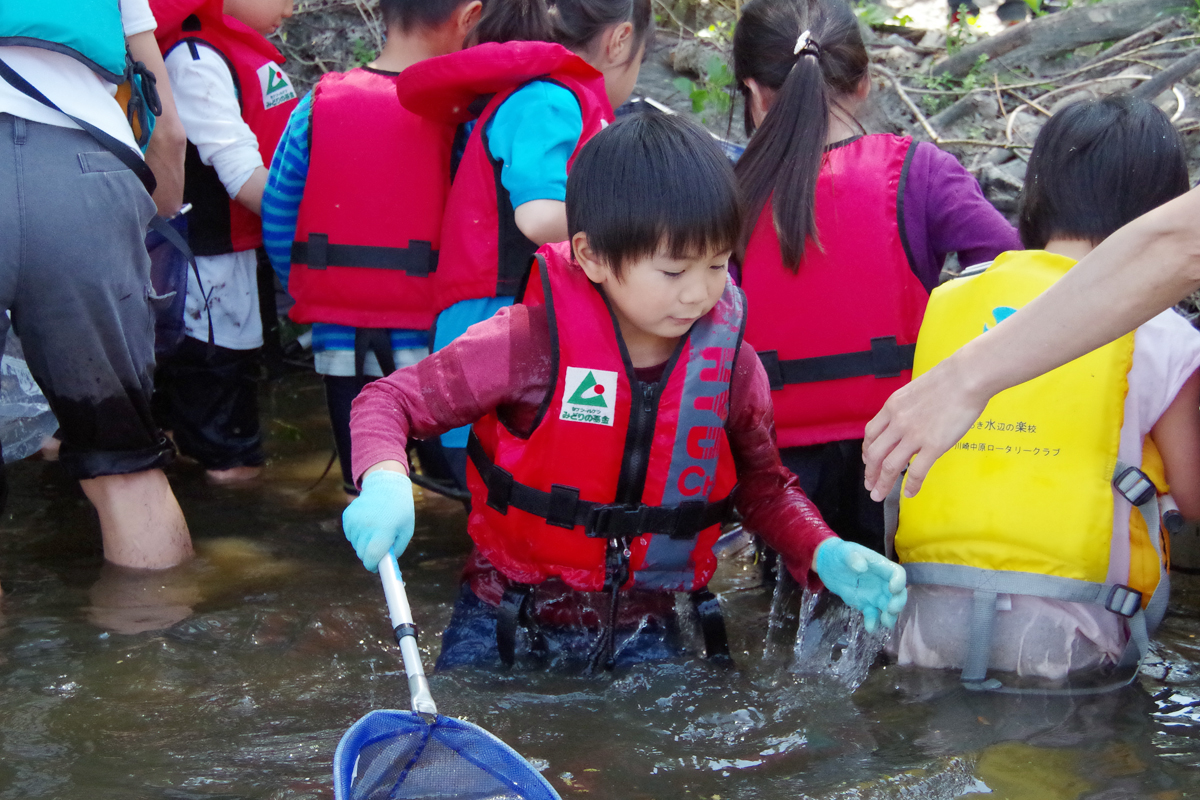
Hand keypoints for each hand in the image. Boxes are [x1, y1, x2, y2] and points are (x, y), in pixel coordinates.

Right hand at [342, 470, 414, 571]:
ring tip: (376, 529)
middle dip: (370, 555)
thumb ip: (396, 550)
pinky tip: (367, 523)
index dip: (373, 565)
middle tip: (379, 546)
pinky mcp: (348, 516)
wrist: (386, 486)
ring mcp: (355, 520)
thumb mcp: (406, 531)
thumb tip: (386, 565)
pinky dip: (357, 534)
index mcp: (384, 529)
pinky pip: (350, 535)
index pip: (372, 556)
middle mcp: (367, 525)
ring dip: (364, 543)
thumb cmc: (400, 511)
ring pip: (356, 545)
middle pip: (362, 553)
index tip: (375, 568)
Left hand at [813, 539, 906, 632]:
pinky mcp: (865, 603)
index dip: (899, 582)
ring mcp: (874, 594)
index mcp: (881, 567)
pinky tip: (870, 628)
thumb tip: (861, 567)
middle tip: (891, 610)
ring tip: (886, 623)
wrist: (827, 563)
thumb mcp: (844, 551)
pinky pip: (872, 614)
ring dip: (890, 616)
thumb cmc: (840, 553)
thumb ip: (853, 557)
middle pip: (897, 594)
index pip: (897, 574)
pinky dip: (873, 622)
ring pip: (887, 607)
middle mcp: (882, 582)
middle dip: (898, 603)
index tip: (893, 589)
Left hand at [862, 354, 988, 501]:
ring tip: (880, 495)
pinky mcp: (933, 446)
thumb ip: (905, 409)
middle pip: (874, 453)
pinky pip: (916, 471)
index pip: (871, 434)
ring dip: (883, 483)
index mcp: (892, 407)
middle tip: (869, 485)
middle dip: (869, 473)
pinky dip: (910, 485)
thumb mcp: (914, 391)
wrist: (966, 377)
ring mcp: (914, 436)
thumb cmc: (947, 380)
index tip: (868, 461)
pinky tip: (909, 493)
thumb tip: (905, 421)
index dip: (867, 450)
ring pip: (890, 466)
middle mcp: (897, 423)